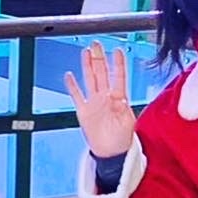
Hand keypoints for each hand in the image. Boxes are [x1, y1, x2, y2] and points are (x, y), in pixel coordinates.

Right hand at [64, 42, 136, 158]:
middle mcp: (105, 97)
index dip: (118, 64)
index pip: (118, 76)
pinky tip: (69, 76)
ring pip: (90, 80)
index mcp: (119, 98)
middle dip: (99, 58)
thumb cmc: (123, 139)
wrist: (111, 153)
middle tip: (96, 43)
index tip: (118, 51)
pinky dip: (72, 86)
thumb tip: (121, 99)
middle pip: (101, 73)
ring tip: (86, 52)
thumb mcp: (128, 123)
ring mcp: (94, 103)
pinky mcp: (83, 112)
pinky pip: (77, 96)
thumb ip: (124, 110)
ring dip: (87, 66)